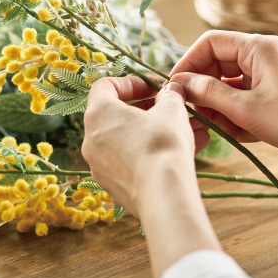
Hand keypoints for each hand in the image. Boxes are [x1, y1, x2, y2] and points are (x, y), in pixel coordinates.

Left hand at [81, 76, 203, 215]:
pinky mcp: (112, 186)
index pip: (105, 86)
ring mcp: (99, 166)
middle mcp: (91, 140)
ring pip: (126, 141)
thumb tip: (171, 91)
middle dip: (146, 110)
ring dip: (152, 134)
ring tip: (186, 133)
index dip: (131, 83)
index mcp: (98, 114)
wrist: (163, 194)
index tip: (153, 88)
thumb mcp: (172, 110)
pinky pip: (129, 163)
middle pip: (115, 116)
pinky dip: (149, 155)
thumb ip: (170, 95)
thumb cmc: (163, 143)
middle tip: (169, 110)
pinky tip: (180, 156)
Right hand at [169, 30, 277, 176]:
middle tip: (187, 111)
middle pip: (217, 64)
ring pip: (228, 86)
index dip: (188, 63)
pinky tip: (233, 134)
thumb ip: (207, 93)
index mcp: (260, 48)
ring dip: (216, 106)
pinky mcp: (273, 98)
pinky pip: (242, 100)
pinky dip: (233, 116)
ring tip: (212, 127)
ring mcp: (270, 77)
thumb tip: (177, 83)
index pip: (211, 43)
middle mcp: (264, 57)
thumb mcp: (244, 108)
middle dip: (201, 88)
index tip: (174, 87)